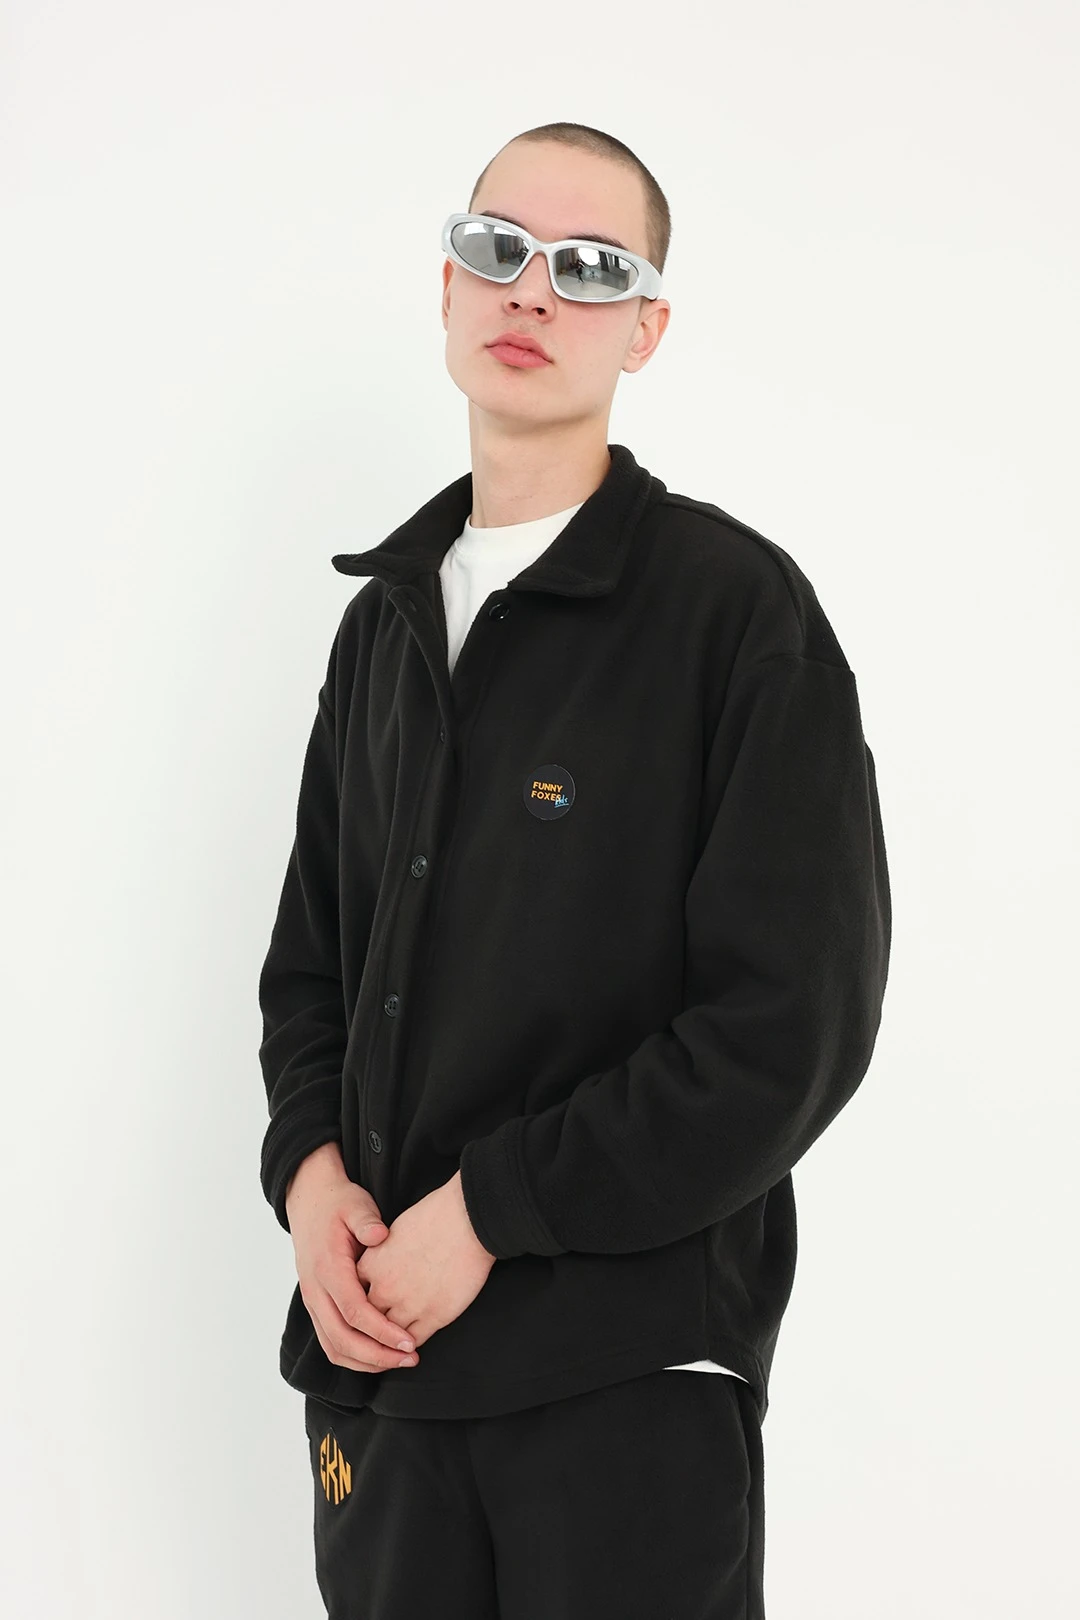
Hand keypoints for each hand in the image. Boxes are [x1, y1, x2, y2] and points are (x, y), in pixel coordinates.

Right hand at [285, 1142, 422, 1372]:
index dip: (382, 1331)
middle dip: (377, 1356)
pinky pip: (331, 1342)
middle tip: (410, 1359)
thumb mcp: (355, 1204)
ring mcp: (312, 1301)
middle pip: (342, 1339)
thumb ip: (367, 1220)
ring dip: (365, 1362)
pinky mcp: (316, 1305)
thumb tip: (381, 1235)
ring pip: (333, 1347)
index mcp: (327, 1268)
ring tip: (398, 1362)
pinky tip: (379, 1355)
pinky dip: (353, 1356)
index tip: (409, 1342)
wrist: (309, 1200)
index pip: (354, 1311)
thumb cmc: (338, 1203)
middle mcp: (315, 1290)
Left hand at [355, 1170, 496, 1349]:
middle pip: (366, 1321)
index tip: (365, 1307)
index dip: (359, 1304)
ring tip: (393, 1347)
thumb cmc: (434, 1216)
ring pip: (388, 1337)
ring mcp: (408, 1305)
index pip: (353, 1296)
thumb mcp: (394, 1229)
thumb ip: (381, 1253)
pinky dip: (411, 1346)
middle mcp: (384, 1288)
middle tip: (373, 1337)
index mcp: (372, 1264)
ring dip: (389, 1344)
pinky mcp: (434, 1316)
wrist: (466, 1220)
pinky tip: (412, 1345)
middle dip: (369, 1330)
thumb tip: (379, 1263)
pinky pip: (415, 1341)